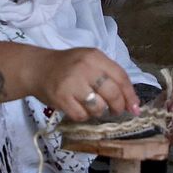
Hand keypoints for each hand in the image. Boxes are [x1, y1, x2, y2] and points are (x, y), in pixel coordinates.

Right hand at [25, 47, 139, 121]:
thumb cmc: (67, 66)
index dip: (130, 95)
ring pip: (98, 107)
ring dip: (99, 111)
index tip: (135, 108)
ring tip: (92, 106)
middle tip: (116, 111)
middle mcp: (84, 68)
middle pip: (112, 93)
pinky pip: (82, 115)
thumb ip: (109, 76)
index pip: (121, 77)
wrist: (37, 69)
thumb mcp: (89, 61)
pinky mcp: (61, 98)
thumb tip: (131, 102)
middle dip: (118, 107)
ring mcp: (72, 84)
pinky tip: (79, 108)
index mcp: (94, 57)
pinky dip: (84, 115)